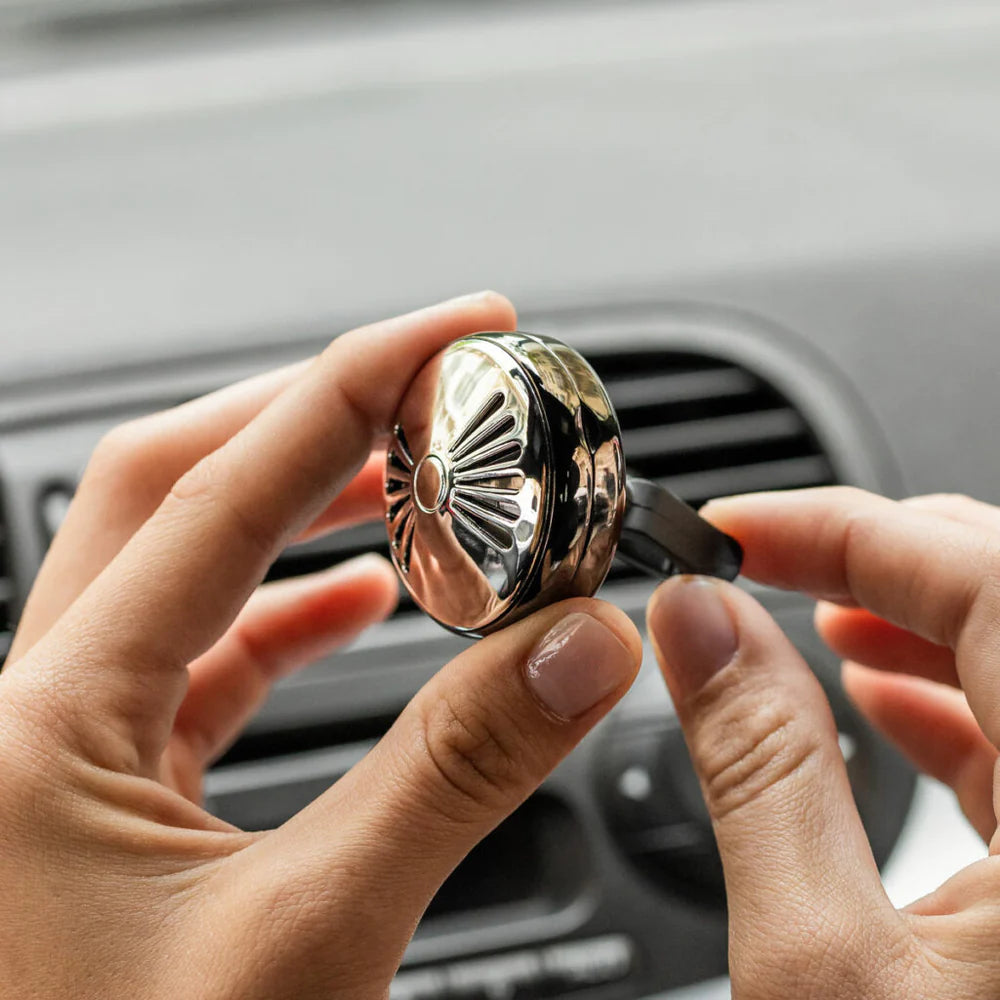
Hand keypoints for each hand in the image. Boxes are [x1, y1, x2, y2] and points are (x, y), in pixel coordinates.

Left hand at [0, 293, 641, 999]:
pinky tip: (359, 602)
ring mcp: (65, 753)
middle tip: (435, 383)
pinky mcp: (105, 796)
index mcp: (38, 729)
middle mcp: (32, 717)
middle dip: (315, 414)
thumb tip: (575, 654)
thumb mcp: (301, 954)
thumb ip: (448, 783)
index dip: (354, 383)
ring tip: (413, 471)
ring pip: (185, 568)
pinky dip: (286, 612)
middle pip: (176, 485)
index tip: (455, 327)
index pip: (225, 487)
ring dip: (303, 506)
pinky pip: (199, 660)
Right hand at [645, 487, 999, 998]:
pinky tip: (874, 698)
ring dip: (906, 618)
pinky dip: (942, 696)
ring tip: (807, 617)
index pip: (983, 580)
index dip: (847, 528)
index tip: (738, 529)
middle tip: (761, 559)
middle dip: (874, 556)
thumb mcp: (819, 963)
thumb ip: (758, 772)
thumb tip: (697, 626)